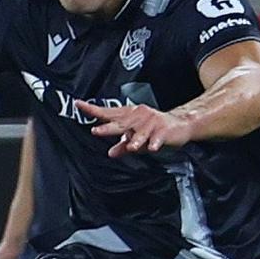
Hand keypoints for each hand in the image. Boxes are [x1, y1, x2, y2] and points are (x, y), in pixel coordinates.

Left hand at [77, 101, 192, 156]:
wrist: (180, 124)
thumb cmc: (155, 129)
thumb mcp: (136, 139)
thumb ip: (123, 145)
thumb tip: (110, 153)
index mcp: (129, 116)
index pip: (108, 113)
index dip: (93, 110)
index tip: (79, 105)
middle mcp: (138, 117)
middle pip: (121, 123)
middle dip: (108, 128)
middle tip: (96, 131)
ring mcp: (151, 123)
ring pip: (140, 133)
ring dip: (135, 140)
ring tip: (130, 147)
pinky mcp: (164, 130)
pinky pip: (158, 138)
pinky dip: (155, 143)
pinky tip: (152, 148)